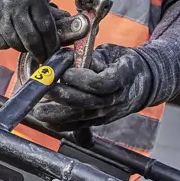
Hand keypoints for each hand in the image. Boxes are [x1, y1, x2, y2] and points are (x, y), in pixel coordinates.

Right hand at [0, 0, 60, 62]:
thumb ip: (43, 5)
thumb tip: (62, 19)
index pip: (46, 26)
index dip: (51, 43)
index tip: (53, 50)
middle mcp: (14, 6)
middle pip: (31, 39)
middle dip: (39, 52)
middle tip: (42, 56)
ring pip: (14, 43)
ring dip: (22, 48)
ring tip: (25, 47)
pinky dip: (4, 43)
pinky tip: (6, 38)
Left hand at [36, 44, 153, 131]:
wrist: (142, 83)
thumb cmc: (123, 64)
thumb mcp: (112, 54)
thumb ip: (92, 58)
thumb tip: (70, 61)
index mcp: (121, 79)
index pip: (100, 83)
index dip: (80, 78)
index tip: (65, 71)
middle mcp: (114, 101)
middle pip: (85, 103)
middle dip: (61, 95)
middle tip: (43, 87)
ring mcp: (105, 114)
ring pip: (79, 117)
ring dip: (55, 113)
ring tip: (37, 106)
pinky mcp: (97, 122)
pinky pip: (76, 126)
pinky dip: (58, 123)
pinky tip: (44, 118)